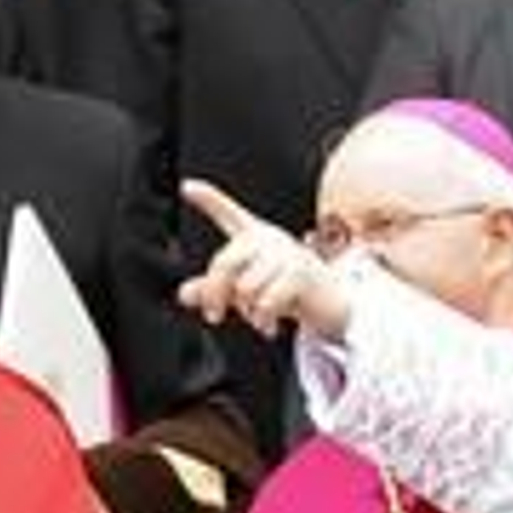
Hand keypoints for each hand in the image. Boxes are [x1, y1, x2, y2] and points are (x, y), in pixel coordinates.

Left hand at [179, 180, 353, 342]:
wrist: (327, 301)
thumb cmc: (282, 290)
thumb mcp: (243, 289)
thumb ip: (212, 289)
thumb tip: (184, 295)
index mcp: (251, 237)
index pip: (227, 213)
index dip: (207, 199)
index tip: (187, 187)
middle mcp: (267, 239)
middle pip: (223, 264)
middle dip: (214, 295)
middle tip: (214, 316)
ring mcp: (285, 253)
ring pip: (244, 288)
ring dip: (246, 312)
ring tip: (258, 316)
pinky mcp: (299, 273)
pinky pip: (265, 302)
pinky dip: (262, 320)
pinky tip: (268, 326)